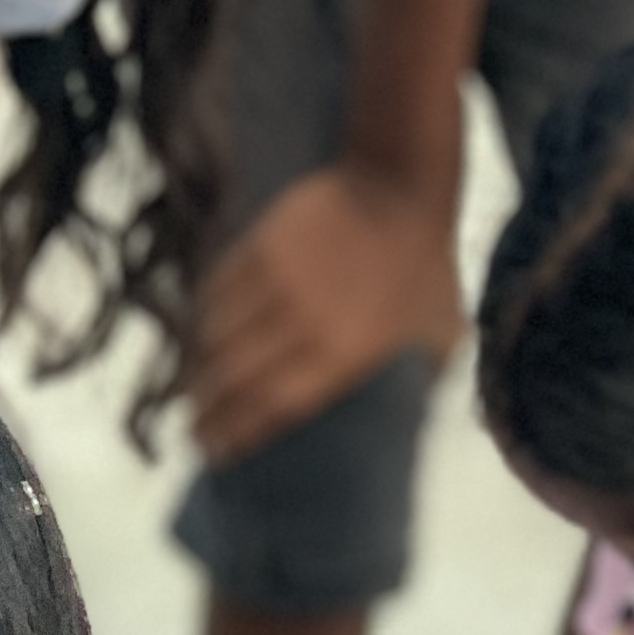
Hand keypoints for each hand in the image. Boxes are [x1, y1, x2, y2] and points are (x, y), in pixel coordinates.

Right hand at [191, 164, 464, 464]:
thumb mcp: (442, 334)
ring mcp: (276, 282)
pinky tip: (198, 335)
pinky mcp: (259, 246)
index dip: (237, 431)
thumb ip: (420, 381)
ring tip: (191, 391)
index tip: (215, 451)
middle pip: (236, 377)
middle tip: (192, 430)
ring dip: (199, 367)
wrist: (400, 183)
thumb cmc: (426, 266)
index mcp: (346, 353)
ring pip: (218, 335)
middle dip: (206, 409)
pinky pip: (218, 290)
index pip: (274, 405)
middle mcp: (303, 323)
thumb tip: (409, 420)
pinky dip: (203, 316)